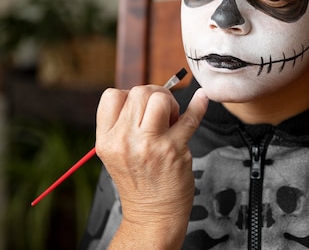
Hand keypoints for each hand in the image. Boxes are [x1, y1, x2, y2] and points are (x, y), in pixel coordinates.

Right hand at [95, 85, 208, 246]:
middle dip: (154, 96)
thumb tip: (151, 94)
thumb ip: (124, 124)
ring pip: (160, 98)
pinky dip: (199, 105)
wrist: (153, 214)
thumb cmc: (139, 181)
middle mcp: (125, 140)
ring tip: (172, 119)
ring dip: (170, 103)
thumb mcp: (117, 152)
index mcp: (107, 140)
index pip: (113, 96)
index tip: (141, 107)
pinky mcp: (174, 150)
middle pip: (139, 92)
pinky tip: (202, 99)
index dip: (129, 95)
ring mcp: (150, 145)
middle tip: (162, 113)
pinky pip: (190, 117)